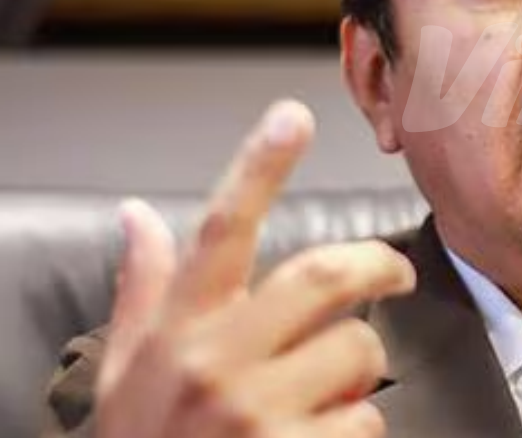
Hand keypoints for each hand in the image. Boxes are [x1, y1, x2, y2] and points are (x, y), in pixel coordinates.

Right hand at [95, 100, 416, 437]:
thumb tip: (136, 216)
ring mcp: (256, 415)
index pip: (220, 230)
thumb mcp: (124, 373)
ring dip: (360, 371)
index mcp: (177, 332)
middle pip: (325, 275)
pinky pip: (366, 422)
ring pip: (360, 351)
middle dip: (378, 263)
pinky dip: (356, 430)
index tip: (291, 114)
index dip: (257, 166)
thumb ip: (141, 291)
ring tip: (328, 395)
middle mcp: (215, 364)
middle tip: (397, 270)